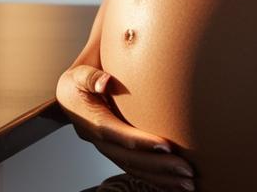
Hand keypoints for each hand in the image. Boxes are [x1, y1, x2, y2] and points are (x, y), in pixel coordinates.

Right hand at [56, 64, 195, 189]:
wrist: (68, 96)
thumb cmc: (77, 82)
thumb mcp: (77, 74)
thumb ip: (90, 76)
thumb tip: (105, 81)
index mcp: (90, 120)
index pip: (117, 134)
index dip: (141, 142)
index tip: (167, 146)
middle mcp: (99, 140)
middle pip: (129, 158)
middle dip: (159, 167)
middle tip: (188, 172)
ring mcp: (108, 148)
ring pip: (134, 168)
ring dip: (161, 178)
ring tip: (188, 184)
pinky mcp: (116, 151)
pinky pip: (135, 168)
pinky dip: (155, 178)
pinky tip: (175, 183)